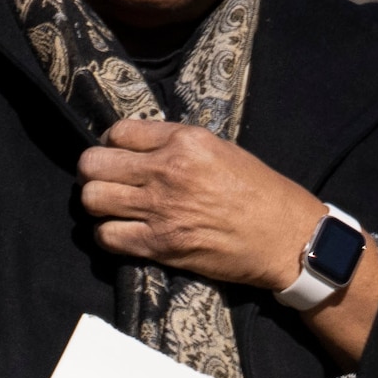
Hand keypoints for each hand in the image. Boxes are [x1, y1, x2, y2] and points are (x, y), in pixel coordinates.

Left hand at [73, 119, 325, 290]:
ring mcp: (161, 209)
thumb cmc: (259, 191)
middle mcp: (167, 171)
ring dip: (97, 203)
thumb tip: (135, 145)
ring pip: (92, 199)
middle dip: (94, 172)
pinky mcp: (160, 245)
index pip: (117, 132)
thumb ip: (176, 143)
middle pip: (93, 164)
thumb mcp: (221, 149)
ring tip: (113, 206)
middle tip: (107, 181)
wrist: (286, 237)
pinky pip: (106, 236)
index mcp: (185, 141)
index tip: (120, 155)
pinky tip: (123, 231)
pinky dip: (108, 234)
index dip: (112, 144)